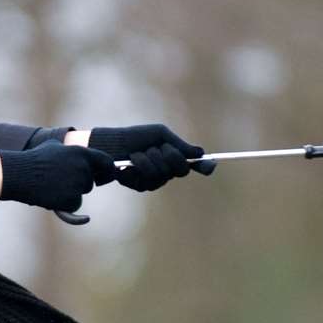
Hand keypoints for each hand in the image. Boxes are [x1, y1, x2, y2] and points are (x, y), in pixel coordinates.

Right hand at [0, 142, 115, 211]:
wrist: (19, 174)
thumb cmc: (34, 159)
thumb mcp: (54, 145)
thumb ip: (70, 149)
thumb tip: (76, 150)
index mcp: (82, 153)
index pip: (106, 162)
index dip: (106, 170)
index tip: (103, 177)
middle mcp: (83, 168)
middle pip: (89, 182)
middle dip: (78, 183)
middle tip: (60, 181)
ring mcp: (78, 184)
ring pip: (81, 193)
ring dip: (70, 193)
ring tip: (51, 186)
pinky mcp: (71, 199)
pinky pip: (74, 206)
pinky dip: (65, 205)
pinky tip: (51, 197)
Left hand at [87, 123, 216, 191]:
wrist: (112, 144)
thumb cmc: (136, 136)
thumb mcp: (159, 135)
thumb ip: (179, 145)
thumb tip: (200, 152)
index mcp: (174, 158)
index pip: (194, 165)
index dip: (204, 166)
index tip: (210, 166)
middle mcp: (167, 172)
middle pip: (180, 170)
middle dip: (167, 155)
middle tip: (155, 147)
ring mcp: (154, 181)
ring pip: (161, 175)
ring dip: (147, 159)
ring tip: (136, 153)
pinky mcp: (139, 186)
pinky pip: (145, 180)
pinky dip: (135, 166)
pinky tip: (128, 164)